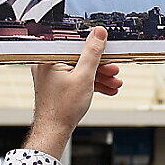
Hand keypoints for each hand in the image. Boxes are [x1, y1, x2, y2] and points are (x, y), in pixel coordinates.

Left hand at [24, 27, 122, 157]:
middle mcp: (48, 65)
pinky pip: (77, 79)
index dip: (95, 46)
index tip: (108, 48)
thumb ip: (92, 53)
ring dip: (100, 76)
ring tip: (116, 83)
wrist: (54, 132)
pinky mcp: (58, 85)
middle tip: (115, 70)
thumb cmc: (62, 108)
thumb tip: (98, 33)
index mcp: (49, 58)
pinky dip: (91, 84)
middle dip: (101, 66)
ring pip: (81, 70)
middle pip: (80, 58)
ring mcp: (53, 76)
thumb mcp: (84, 76)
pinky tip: (108, 89)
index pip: (75, 44)